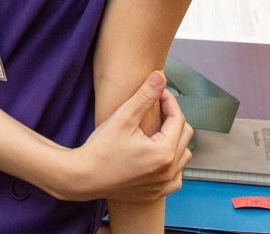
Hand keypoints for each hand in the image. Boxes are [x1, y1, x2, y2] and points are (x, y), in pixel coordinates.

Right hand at [59, 71, 192, 202]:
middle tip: (156, 107)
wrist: (84, 177)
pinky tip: (158, 155)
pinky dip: (172, 164)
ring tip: (156, 130)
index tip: (157, 92)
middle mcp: (168, 171)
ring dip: (175, 140)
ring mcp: (163, 185)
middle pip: (185, 135)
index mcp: (163, 152)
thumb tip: (161, 76)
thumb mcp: (123, 117)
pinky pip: (176, 176)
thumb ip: (145, 96)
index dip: (169, 101)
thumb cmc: (101, 148)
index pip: (178, 119)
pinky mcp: (156, 194)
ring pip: (183, 155)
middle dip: (173, 118)